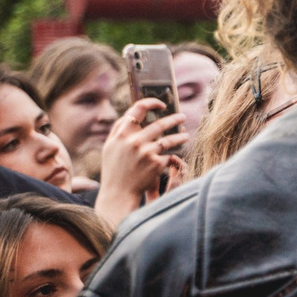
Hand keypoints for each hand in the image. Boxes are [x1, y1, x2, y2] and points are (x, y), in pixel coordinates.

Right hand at [96, 97, 187, 224]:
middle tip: (182, 117)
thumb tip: (133, 113)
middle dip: (175, 119)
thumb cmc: (114, 169)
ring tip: (186, 136)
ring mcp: (146, 152)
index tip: (162, 104)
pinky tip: (176, 159)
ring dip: (181, 136)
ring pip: (170, 139)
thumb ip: (120, 130)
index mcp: (121, 134)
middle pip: (160, 124)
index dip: (152, 103)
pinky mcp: (156, 164)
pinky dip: (172, 157)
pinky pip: (169, 156)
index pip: (138, 108)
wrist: (118, 193)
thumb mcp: (111, 147)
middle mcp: (134, 141)